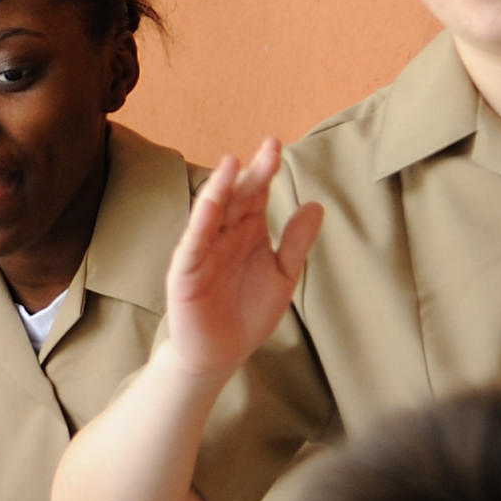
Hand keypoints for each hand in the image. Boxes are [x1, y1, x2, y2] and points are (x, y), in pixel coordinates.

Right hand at [161, 137, 319, 379]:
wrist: (221, 354)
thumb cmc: (248, 315)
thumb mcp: (283, 276)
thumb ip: (296, 243)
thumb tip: (315, 205)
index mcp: (247, 233)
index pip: (255, 195)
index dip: (265, 171)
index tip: (276, 146)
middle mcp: (223, 236)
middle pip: (237, 197)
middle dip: (251, 173)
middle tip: (269, 147)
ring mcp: (202, 251)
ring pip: (211, 213)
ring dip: (220, 188)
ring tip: (232, 163)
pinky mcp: (185, 271)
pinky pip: (193, 242)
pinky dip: (201, 222)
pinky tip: (212, 203)